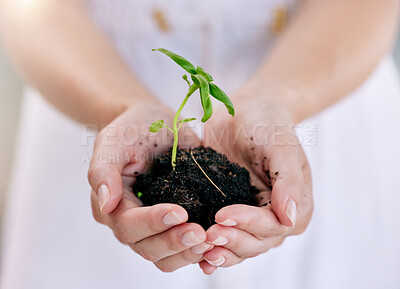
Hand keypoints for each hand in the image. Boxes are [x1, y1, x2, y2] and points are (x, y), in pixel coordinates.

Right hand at [88, 102, 211, 271]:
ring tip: (210, 241)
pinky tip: (216, 242)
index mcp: (113, 205)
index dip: (153, 223)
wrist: (159, 123)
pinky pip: (183, 248)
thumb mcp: (114, 141)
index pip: (128, 225)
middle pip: (147, 247)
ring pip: (165, 256)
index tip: (179, 212)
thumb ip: (104, 170)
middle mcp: (132, 222)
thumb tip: (106, 204)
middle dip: (174, 242)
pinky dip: (197, 250)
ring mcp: (155, 226)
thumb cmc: (133, 128)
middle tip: (201, 233)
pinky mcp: (177, 224)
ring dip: (187, 252)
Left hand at [199, 89, 312, 273]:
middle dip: (232, 241)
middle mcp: (275, 218)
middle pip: (255, 242)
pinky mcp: (229, 212)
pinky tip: (196, 254)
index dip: (248, 224)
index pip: (273, 225)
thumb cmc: (269, 125)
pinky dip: (211, 247)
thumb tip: (289, 217)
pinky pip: (222, 236)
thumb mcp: (282, 147)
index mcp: (296, 206)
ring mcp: (251, 217)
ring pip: (239, 246)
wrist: (245, 113)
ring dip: (220, 251)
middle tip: (207, 236)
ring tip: (199, 249)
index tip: (222, 216)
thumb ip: (288, 181)